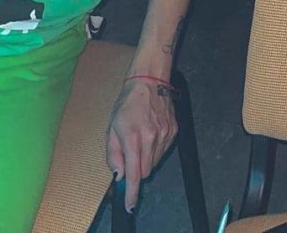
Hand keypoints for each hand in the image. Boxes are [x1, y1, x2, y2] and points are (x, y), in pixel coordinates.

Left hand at [107, 77, 177, 211]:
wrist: (150, 81)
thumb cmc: (127, 104)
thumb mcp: (112, 128)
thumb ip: (113, 154)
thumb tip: (119, 175)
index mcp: (134, 138)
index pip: (134, 174)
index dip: (132, 192)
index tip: (131, 205)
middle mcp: (152, 138)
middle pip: (146, 171)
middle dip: (137, 169)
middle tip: (131, 154)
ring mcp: (165, 134)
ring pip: (155, 162)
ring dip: (147, 158)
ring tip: (141, 139)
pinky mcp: (174, 130)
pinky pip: (164, 150)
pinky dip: (156, 149)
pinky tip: (151, 134)